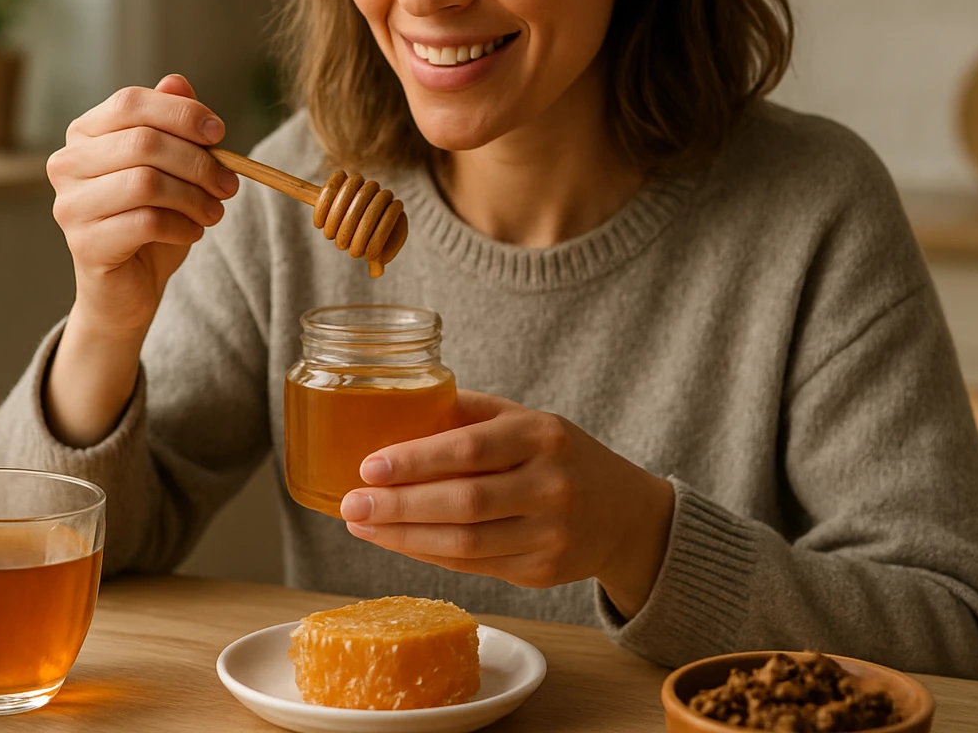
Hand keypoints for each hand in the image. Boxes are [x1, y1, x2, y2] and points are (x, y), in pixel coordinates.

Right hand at [42, 74, 237, 446]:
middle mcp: (67, 164)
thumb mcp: (170, 167)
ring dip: (195, 197)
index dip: (181, 113)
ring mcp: (69, 205)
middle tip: (229, 185)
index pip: (131, 103)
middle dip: (199, 162)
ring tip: (214, 213)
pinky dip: (182, 227)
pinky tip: (192, 234)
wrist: (129, 288)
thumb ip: (171, 123)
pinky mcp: (83, 244)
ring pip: (146, 182)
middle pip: (143, 142)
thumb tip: (178, 82)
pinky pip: (145, 222)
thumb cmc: (151, 219)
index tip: (219, 133)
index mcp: (85, 134)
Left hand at [340, 391, 675, 618]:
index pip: (470, 449)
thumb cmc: (562, 457)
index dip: (415, 461)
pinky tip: (398, 542)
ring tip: (362, 526)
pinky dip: (430, 555)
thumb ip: (470, 413)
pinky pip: (474, 567)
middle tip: (351, 504)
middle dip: (398, 506)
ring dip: (404, 537)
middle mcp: (551, 486)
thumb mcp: (528, 420)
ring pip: (465, 544)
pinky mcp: (543, 571)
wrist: (626, 514)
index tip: (368, 465)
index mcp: (543, 436)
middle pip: (462, 503)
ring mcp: (550, 535)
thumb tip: (400, 404)